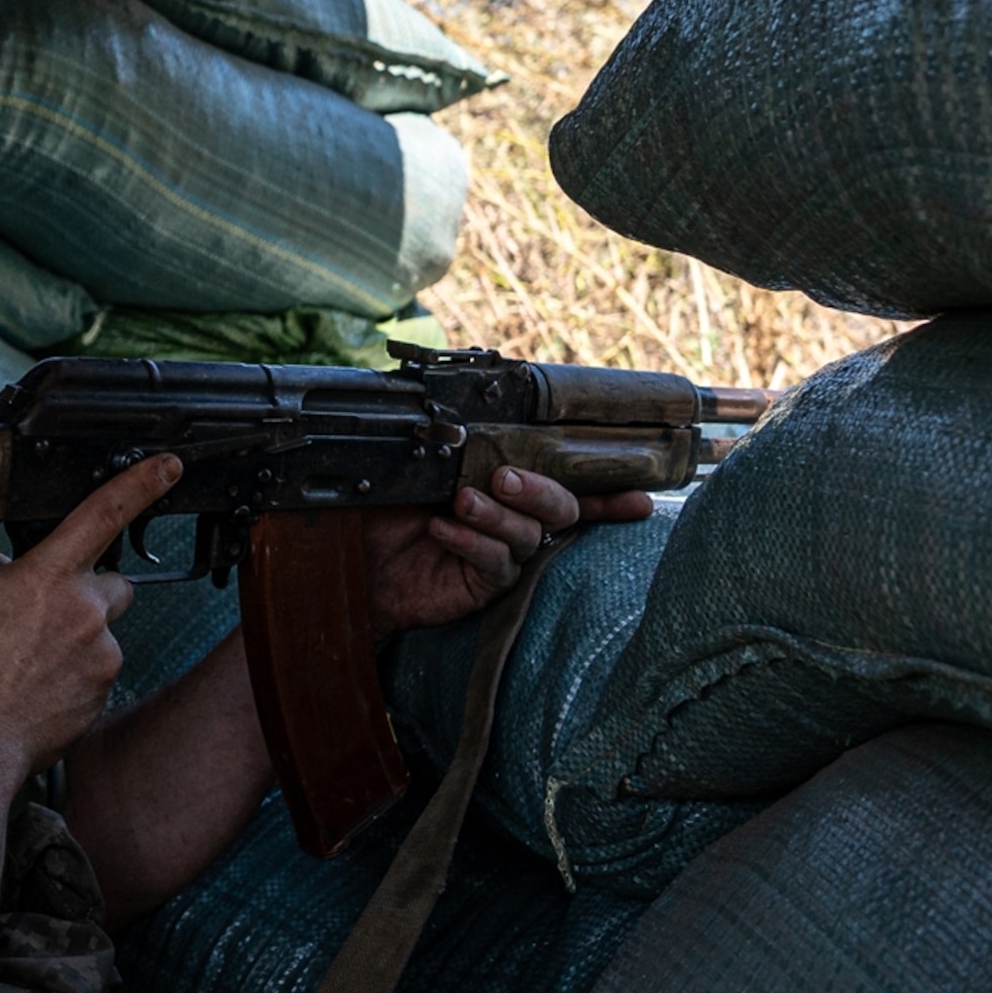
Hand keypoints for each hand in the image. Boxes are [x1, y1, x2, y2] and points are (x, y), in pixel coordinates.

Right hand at [0, 454, 183, 782]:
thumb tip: (4, 571)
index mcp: (48, 576)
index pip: (104, 513)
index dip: (142, 483)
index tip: (169, 466)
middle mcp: (86, 613)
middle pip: (114, 585)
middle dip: (90, 592)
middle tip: (47, 615)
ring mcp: (100, 658)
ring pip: (100, 635)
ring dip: (74, 641)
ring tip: (24, 665)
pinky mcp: (101, 696)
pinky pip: (94, 675)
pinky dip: (71, 678)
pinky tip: (32, 692)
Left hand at [364, 467, 654, 634]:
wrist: (351, 554)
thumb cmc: (387, 506)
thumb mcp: (421, 465)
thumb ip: (457, 444)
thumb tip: (477, 406)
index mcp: (512, 487)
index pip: (569, 485)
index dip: (610, 491)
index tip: (641, 494)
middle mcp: (516, 520)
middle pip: (561, 508)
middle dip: (540, 489)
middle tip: (505, 477)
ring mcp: (502, 555)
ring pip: (529, 535)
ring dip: (498, 514)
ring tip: (461, 501)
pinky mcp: (481, 586)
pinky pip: (496, 564)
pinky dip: (472, 541)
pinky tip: (443, 528)